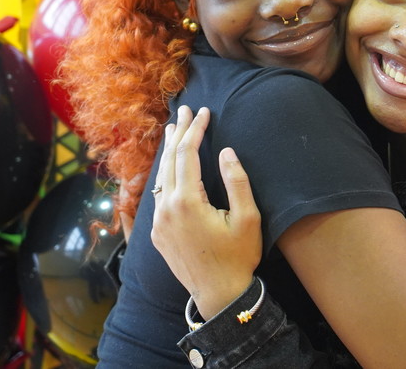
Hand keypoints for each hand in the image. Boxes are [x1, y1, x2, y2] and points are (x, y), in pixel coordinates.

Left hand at [151, 105, 262, 319]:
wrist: (219, 296)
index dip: (196, 130)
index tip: (203, 112)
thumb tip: (227, 152)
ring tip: (173, 130)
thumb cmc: (238, 257)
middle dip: (178, 133)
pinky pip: (158, 195)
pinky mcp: (157, 234)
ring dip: (167, 152)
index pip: (187, 154)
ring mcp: (159, 223)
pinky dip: (164, 174)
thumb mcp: (247, 218)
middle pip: (169, 161)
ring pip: (160, 177)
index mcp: (188, 202)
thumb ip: (237, 182)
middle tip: (184, 110)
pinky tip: (169, 168)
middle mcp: (167, 209)